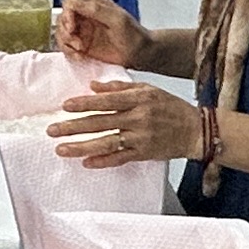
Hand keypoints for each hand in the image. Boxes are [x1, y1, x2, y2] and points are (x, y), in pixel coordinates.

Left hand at [50, 74, 196, 167]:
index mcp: (138, 99)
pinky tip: (86, 162)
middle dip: (73, 126)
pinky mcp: (144, 153)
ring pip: (106, 142)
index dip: (84, 103)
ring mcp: (140, 137)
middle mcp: (138, 118)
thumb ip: (119, 88)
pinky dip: (103, 161)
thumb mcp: (147, 89)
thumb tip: (93, 86)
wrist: (196, 130)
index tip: (64, 106)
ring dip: (81, 146)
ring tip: (61, 149)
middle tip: (52, 130)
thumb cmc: (170, 107)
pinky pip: (120, 158)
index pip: (106, 101)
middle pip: (100, 122)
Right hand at [52, 0, 143, 67]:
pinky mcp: (83, 45)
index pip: (70, 4)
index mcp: (95, 4)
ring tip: (79, 51)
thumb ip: (95, 9)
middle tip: (77, 43)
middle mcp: (86, 16)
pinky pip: (67, 47)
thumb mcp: (117, 19)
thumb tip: (74, 4)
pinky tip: (80, 57)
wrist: (141, 55)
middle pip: (62, 19)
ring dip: (67, 44)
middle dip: (65, 32)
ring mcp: (84, 31)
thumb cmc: (134, 36)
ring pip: (62, 33)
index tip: (72, 28)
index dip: (67, 15)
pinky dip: (69, 53)